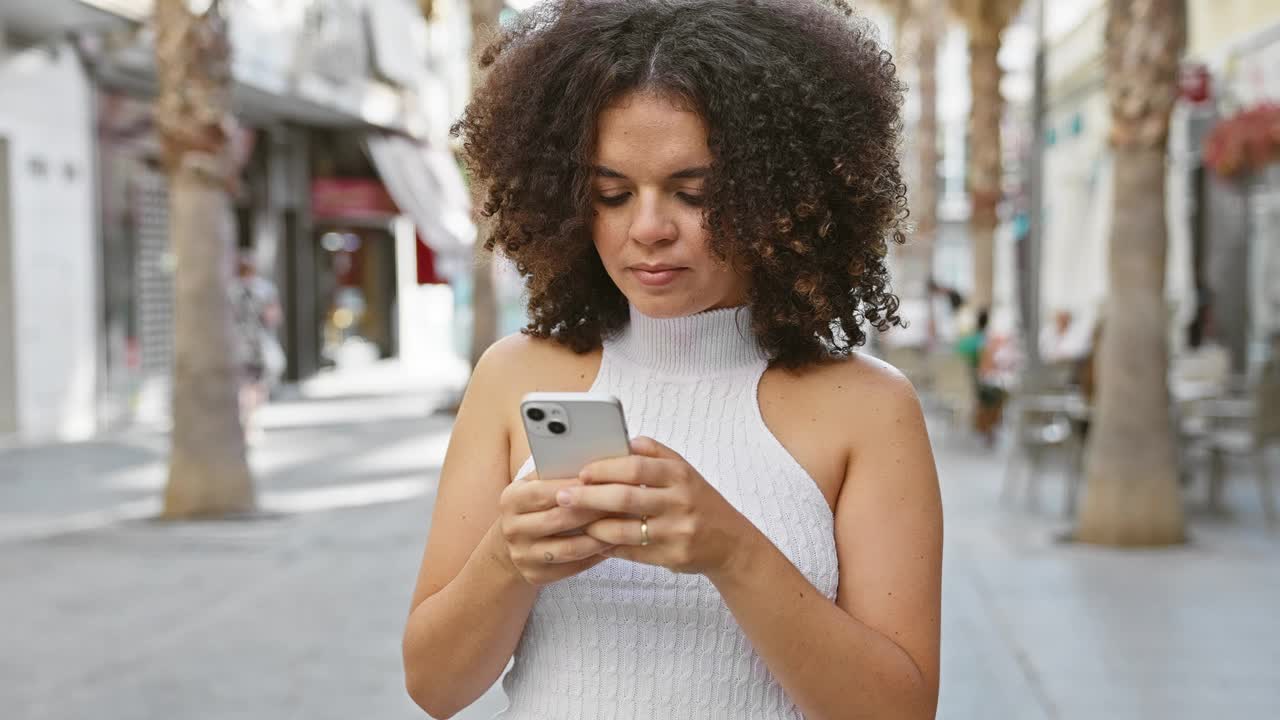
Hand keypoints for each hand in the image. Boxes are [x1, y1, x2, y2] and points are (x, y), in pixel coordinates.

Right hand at [497, 473, 616, 585]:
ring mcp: (522, 555)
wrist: (513, 540)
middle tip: (624, 503)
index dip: (578, 487)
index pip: (547, 491)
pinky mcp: (534, 575)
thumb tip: (598, 462)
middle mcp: (512, 528)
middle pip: (561, 520)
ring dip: (600, 537)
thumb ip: (559, 473)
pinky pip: (572, 567)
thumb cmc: (536, 503)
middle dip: (595, 510)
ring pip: (569, 548)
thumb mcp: (537, 483)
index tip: (607, 480)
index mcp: (511, 499)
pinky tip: (613, 544)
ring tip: (623, 526)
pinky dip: (595, 556)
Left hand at [563, 437, 755, 577]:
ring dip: (593, 526)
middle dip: (589, 497)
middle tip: (562, 496)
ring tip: (572, 520)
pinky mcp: (672, 557)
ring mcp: (677, 531)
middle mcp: (680, 501)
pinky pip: (631, 552)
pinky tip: (593, 540)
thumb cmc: (700, 501)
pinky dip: (609, 546)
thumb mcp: (685, 471)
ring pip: (625, 529)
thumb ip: (655, 453)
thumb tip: (623, 440)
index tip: (581, 471)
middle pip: (626, 498)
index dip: (605, 469)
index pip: (636, 467)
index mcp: (680, 475)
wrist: (730, 542)